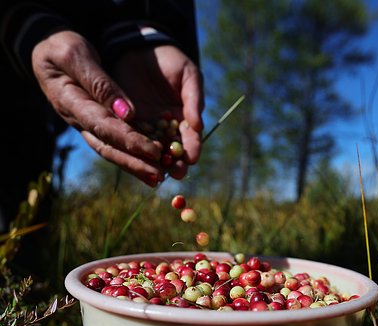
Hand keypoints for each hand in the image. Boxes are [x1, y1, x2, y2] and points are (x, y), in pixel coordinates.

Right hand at [31, 30, 164, 185]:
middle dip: (134, 162)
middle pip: (108, 147)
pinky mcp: (97, 124)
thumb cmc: (61, 47)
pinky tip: (154, 164)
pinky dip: (134, 155)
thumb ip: (100, 83)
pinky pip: (116, 143)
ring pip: (112, 150)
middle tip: (160, 175)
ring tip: (160, 178)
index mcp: (71, 102)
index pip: (103, 126)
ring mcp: (87, 124)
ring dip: (135, 166)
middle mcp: (79, 120)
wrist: (49, 48)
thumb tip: (128, 112)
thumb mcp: (75, 54)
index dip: (129, 140)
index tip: (154, 150)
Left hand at [111, 44, 203, 179]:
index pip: (191, 138)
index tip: (193, 158)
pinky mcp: (126, 122)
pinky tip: (134, 158)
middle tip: (176, 173)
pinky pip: (130, 138)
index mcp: (185, 118)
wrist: (138, 47)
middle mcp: (166, 127)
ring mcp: (146, 126)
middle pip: (172, 150)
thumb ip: (194, 99)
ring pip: (151, 148)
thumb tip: (199, 126)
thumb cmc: (170, 60)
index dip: (193, 148)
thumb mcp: (188, 75)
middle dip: (175, 163)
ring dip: (154, 162)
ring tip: (156, 173)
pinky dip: (132, 149)